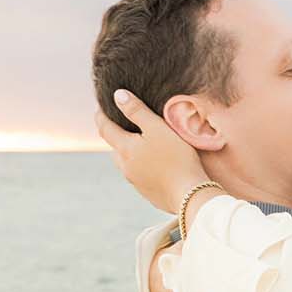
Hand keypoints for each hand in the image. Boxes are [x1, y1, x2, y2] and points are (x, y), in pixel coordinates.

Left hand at [99, 88, 205, 219]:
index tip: (100, 108)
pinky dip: (142, 166)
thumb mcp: (158, 128)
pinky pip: (140, 176)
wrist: (190, 196)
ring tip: (141, 145)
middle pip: (115, 148)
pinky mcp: (148, 193)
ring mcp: (136, 183)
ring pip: (126, 163)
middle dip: (116, 136)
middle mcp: (126, 167)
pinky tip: (156, 165)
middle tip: (123, 125)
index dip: (101, 116)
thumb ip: (137, 111)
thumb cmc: (176, 158)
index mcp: (125, 149)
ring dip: (129, 153)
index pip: (105, 129)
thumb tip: (118, 95)